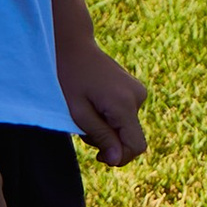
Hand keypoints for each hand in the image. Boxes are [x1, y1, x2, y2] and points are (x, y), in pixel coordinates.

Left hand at [57, 34, 149, 166]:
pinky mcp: (134, 89)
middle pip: (130, 138)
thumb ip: (101, 136)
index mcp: (124, 104)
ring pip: (127, 127)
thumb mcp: (78, 113)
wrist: (72, 47)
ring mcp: (137, 91)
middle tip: (83, 128)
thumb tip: (118, 160)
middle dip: (108, 141)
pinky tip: (94, 106)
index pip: (136, 145)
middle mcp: (137, 96)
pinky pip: (126, 115)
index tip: (98, 155)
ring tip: (87, 113)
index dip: (119, 157)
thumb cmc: (69, 80)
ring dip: (107, 129)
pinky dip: (110, 118)